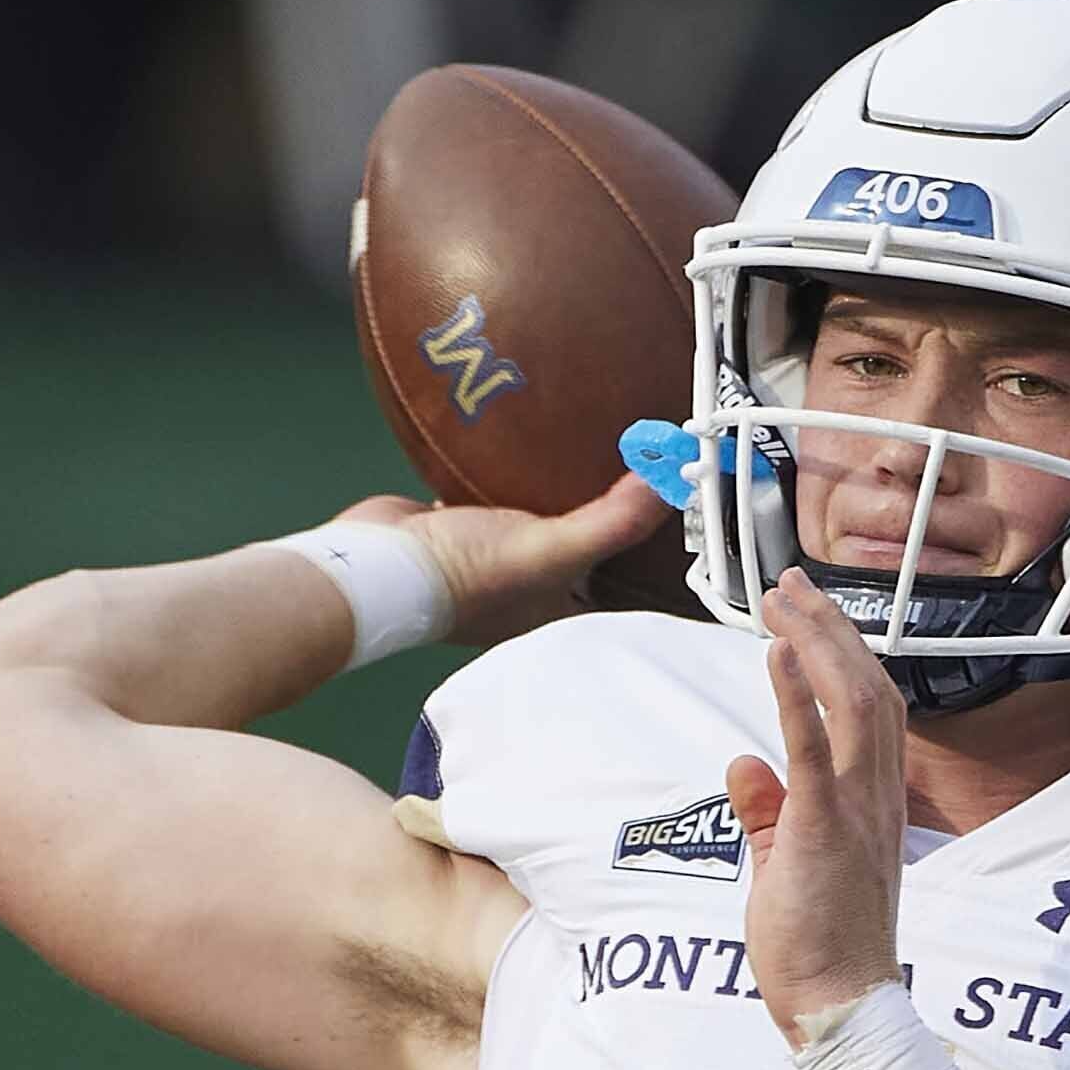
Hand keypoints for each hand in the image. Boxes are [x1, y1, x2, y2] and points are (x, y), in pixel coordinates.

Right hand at [328, 474, 675, 646]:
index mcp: (558, 618)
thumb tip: (667, 483)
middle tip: (658, 488)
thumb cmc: (463, 575)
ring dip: (573, 502)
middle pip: (591, 564)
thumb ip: (611, 522)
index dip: (657, 586)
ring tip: (612, 462)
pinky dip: (524, 480)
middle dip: (619, 534)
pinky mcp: (468, 527)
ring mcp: (499, 560)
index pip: (623, 606)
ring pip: (550, 528)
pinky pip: (508, 500)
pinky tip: (540, 452)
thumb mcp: (549, 551)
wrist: (375, 560)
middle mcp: (533, 594)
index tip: (693, 553)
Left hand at [725, 568, 910, 1045]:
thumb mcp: (787, 865)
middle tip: (792, 584)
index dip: (844, 654)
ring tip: (786, 598)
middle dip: (830, 628)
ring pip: (853, 702)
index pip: (871, 710)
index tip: (809, 615)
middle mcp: (877, 797)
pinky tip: (780, 649)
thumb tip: (742, 764)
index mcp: (875, 804)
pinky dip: (798, 693)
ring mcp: (857, 811)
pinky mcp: (823, 830)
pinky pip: (814, 749)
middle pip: (868, 688)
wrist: (841, 1008)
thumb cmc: (819, 949)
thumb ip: (768, 812)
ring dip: (817, 642)